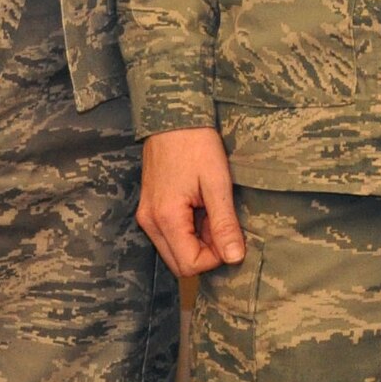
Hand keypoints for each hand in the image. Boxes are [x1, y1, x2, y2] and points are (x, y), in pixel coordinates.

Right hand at [135, 126, 244, 277]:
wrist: (172, 116)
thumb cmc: (196, 143)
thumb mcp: (217, 182)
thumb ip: (224, 223)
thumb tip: (234, 258)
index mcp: (166, 218)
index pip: (190, 265)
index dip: (215, 257)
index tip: (230, 234)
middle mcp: (149, 223)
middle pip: (179, 263)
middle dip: (206, 252)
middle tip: (222, 223)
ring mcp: (146, 215)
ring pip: (174, 250)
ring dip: (197, 242)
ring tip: (212, 210)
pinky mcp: (149, 208)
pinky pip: (169, 234)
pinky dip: (188, 230)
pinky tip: (200, 207)